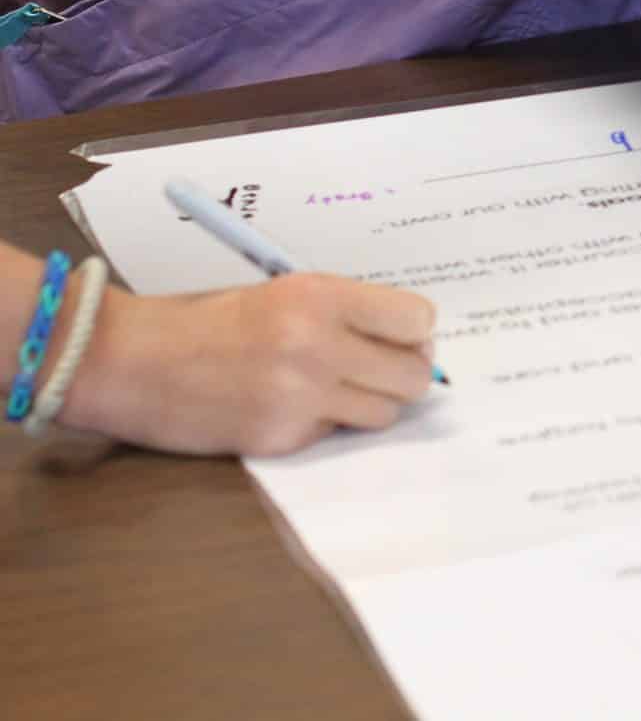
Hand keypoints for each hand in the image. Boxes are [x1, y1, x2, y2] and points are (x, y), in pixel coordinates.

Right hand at [64, 275, 439, 457]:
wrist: (132, 360)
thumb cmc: (208, 321)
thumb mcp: (284, 292)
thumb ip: (346, 312)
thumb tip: (411, 337)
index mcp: (321, 297)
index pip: (418, 321)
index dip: (413, 332)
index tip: (400, 336)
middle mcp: (317, 346)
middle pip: (413, 376)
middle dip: (404, 373)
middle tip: (379, 367)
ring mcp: (299, 398)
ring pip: (385, 412)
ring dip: (370, 403)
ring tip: (336, 387)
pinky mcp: (281, 439)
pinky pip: (335, 434)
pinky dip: (325, 423)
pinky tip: (290, 405)